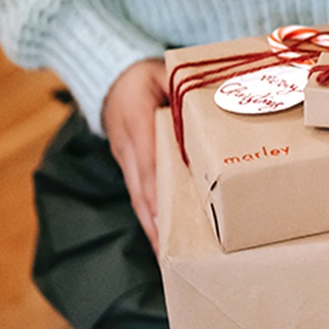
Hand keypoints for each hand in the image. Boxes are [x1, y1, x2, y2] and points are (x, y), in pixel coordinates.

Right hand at [102, 58, 167, 251]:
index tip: (168, 215)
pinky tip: (163, 237)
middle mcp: (127, 143)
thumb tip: (217, 106)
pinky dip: (150, 216)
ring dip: (152, 226)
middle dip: (156, 221)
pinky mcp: (128, 164)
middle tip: (171, 252)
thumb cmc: (146, 74)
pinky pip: (139, 192)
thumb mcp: (165, 72)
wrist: (111, 75)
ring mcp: (124, 156)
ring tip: (167, 256)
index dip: (158, 188)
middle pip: (142, 187)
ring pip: (138, 196)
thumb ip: (186, 90)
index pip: (148, 158)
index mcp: (136, 117)